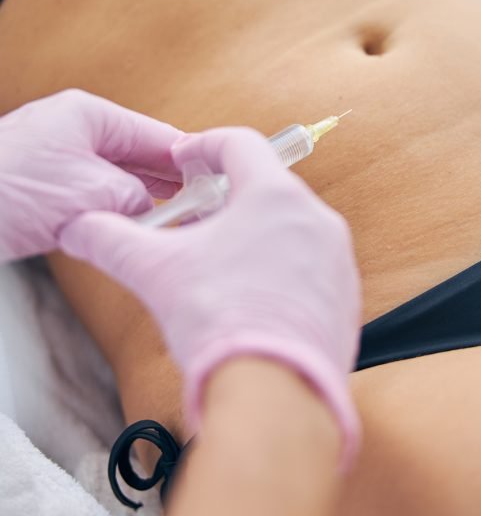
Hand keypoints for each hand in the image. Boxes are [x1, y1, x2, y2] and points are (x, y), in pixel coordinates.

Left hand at [0, 89, 182, 262]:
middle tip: (195, 203)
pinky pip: (88, 192)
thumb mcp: (99, 194)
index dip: (189, 159)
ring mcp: (52, 154)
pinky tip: (126, 224)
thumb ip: (138, 197)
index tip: (213, 181)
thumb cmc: (12, 193)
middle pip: (136, 153)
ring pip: (112, 175)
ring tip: (167, 217)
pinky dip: (108, 208)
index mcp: (89, 114)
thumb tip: (148, 209)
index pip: (156, 134)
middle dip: (164, 180)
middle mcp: (71, 127)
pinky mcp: (38, 182)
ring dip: (135, 197)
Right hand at [60, 128, 361, 467]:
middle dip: (227, 198)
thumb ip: (111, 240)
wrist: (276, 392)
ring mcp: (337, 257)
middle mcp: (316, 218)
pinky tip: (254, 298)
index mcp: (275, 195)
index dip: (205, 145)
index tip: (184, 160)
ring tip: (221, 264)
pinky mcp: (345, 294)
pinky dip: (282, 269)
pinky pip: (311, 266)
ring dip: (256, 234)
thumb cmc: (220, 321)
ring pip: (291, 228)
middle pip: (267, 187)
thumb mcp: (156, 271)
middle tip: (195, 220)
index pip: (241, 143)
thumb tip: (79, 227)